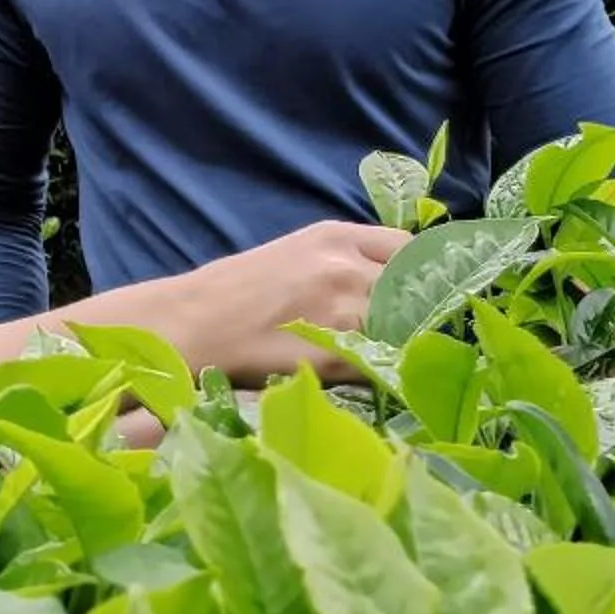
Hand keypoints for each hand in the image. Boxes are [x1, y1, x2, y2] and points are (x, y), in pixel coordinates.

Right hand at [161, 219, 409, 385]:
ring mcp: (345, 309)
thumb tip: (390, 285)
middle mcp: (347, 266)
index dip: (419, 274)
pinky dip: (382, 371)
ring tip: (390, 358)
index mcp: (337, 236)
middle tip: (411, 332)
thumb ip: (344, 261)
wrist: (193, 321)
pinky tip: (371, 377)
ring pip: (403, 328)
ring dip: (402, 344)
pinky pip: (381, 363)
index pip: (409, 248)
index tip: (421, 294)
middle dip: (417, 311)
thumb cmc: (237, 289)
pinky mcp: (336, 352)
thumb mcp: (297, 254)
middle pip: (414, 290)